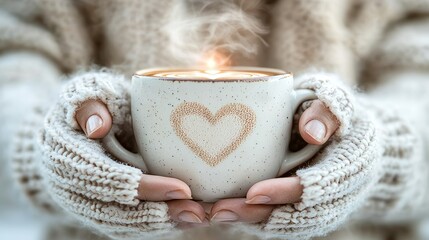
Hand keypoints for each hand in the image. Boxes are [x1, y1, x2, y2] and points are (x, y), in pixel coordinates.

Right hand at [75, 100, 207, 226]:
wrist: (77, 128)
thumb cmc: (90, 105)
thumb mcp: (85, 92)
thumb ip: (90, 105)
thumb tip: (97, 128)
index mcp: (66, 156)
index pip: (109, 178)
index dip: (145, 187)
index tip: (182, 189)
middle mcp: (73, 189)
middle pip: (119, 212)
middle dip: (160, 215)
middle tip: (198, 212)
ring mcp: (86, 204)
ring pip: (124, 225)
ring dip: (162, 225)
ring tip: (198, 218)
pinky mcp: (101, 211)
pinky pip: (128, 226)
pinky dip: (156, 226)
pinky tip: (185, 220)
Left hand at [209, 100, 339, 222]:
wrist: (343, 132)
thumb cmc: (334, 111)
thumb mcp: (338, 100)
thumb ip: (328, 111)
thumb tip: (312, 134)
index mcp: (348, 167)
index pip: (315, 187)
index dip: (284, 192)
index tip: (252, 193)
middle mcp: (334, 194)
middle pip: (294, 214)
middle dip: (257, 215)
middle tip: (220, 210)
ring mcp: (317, 202)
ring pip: (283, 220)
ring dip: (248, 220)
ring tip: (215, 212)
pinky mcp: (300, 203)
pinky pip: (276, 216)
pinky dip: (251, 216)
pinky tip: (222, 210)